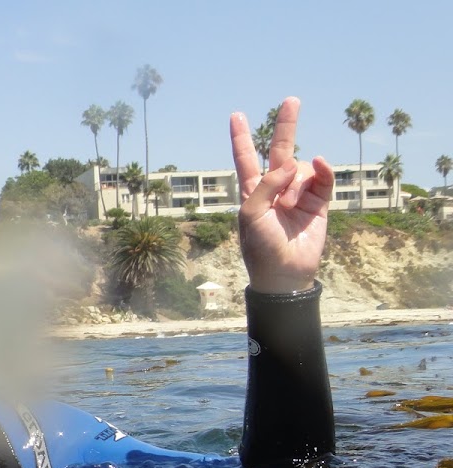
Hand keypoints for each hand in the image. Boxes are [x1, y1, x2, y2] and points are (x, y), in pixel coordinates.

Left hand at [230, 97, 333, 293]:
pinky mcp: (318, 202)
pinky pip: (322, 178)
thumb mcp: (251, 215)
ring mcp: (298, 194)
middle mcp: (276, 188)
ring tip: (292, 206)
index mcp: (252, 190)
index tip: (237, 115)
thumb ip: (266, 185)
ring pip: (303, 168)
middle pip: (280, 150)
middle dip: (286, 126)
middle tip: (291, 100)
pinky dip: (323, 170)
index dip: (241, 137)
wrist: (284, 273)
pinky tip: (322, 165)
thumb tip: (292, 163)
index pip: (246, 158)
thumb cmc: (260, 246)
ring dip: (298, 180)